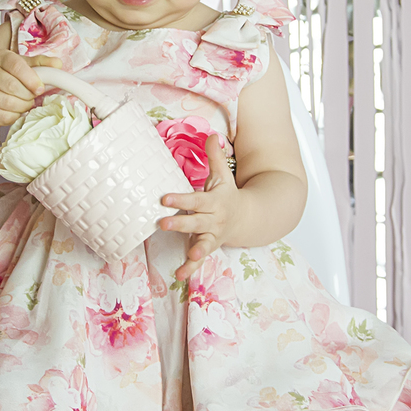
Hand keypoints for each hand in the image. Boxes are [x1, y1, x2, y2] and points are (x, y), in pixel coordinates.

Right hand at [0, 50, 61, 127]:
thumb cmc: (11, 73)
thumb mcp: (26, 64)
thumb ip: (42, 63)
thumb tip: (58, 64)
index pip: (16, 66)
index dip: (31, 79)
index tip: (40, 89)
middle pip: (11, 86)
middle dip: (28, 95)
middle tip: (33, 96)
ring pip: (6, 102)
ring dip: (22, 106)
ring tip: (26, 103)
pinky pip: (1, 116)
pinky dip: (14, 116)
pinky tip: (17, 110)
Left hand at [158, 138, 240, 280]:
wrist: (247, 218)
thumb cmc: (226, 194)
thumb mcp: (222, 175)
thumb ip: (215, 157)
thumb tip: (211, 135)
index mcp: (215, 201)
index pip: (196, 200)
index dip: (181, 200)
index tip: (164, 199)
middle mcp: (214, 220)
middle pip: (196, 222)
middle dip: (180, 223)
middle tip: (162, 223)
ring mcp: (213, 236)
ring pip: (203, 243)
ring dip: (195, 250)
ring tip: (187, 255)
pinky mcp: (209, 247)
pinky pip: (201, 260)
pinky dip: (191, 268)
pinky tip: (180, 275)